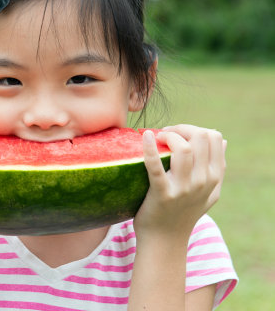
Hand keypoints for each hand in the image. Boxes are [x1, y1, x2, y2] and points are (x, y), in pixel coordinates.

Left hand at [135, 124, 225, 238]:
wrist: (165, 240)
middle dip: (181, 128)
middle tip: (165, 134)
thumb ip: (217, 168)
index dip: (194, 129)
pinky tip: (145, 136)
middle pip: (201, 137)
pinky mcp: (162, 194)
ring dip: (168, 135)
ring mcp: (184, 188)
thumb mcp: (209, 192)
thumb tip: (223, 141)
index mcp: (214, 177)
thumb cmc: (183, 212)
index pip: (214, 137)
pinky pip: (155, 166)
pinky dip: (149, 148)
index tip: (177, 134)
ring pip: (184, 148)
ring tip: (156, 137)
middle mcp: (203, 182)